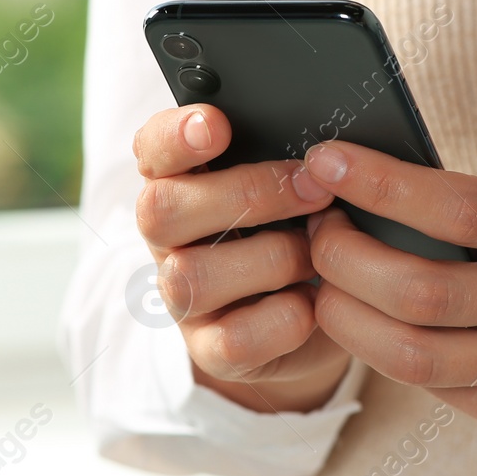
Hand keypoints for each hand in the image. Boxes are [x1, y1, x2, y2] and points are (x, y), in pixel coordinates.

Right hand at [133, 104, 352, 412]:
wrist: (324, 312)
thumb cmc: (307, 225)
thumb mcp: (299, 182)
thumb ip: (292, 154)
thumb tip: (324, 143)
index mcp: (180, 180)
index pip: (152, 147)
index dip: (176, 135)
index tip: (216, 124)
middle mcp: (168, 238)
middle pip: (161, 210)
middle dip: (246, 194)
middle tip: (314, 189)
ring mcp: (182, 299)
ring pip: (192, 276)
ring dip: (272, 259)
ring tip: (316, 253)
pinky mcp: (211, 351)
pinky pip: (233, 339)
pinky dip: (284, 318)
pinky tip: (312, 301)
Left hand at [302, 45, 476, 440]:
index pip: (458, 209)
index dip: (382, 186)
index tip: (324, 159)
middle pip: (423, 293)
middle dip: (346, 259)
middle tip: (313, 226)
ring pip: (418, 356)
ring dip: (349, 318)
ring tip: (318, 279)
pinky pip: (438, 390)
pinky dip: (384, 355)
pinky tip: (359, 319)